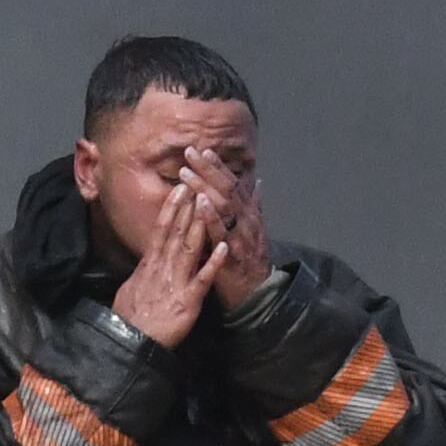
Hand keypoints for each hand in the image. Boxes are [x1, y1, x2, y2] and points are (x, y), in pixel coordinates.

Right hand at [113, 173, 227, 347]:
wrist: (131, 342)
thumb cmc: (130, 318)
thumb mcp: (132, 287)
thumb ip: (142, 270)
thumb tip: (146, 258)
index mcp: (150, 265)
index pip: (161, 230)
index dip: (171, 208)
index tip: (180, 188)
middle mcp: (162, 268)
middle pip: (175, 232)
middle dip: (186, 206)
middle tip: (196, 182)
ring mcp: (175, 282)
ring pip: (188, 248)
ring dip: (198, 224)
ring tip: (207, 202)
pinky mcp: (188, 300)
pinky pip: (203, 279)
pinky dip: (213, 263)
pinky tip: (223, 247)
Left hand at [183, 145, 273, 307]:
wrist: (255, 294)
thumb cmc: (248, 261)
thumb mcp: (254, 231)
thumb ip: (253, 206)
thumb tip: (258, 183)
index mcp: (249, 214)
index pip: (234, 184)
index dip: (219, 167)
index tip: (204, 150)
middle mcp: (247, 221)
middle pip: (228, 189)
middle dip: (209, 169)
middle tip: (191, 152)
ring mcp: (241, 236)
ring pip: (224, 206)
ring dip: (205, 187)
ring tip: (187, 172)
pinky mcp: (232, 253)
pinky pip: (221, 231)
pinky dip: (211, 215)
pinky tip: (199, 202)